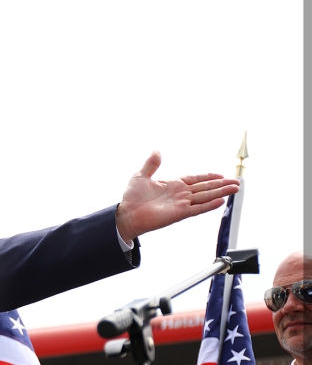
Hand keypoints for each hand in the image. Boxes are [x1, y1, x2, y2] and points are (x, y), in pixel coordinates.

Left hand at [115, 151, 239, 240]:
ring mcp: (181, 204)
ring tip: (235, 189)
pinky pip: (197, 208)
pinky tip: (221, 201)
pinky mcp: (179, 213)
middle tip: (237, 182)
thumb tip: (157, 150)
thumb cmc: (132, 197)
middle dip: (221, 184)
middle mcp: (180, 194)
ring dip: (221, 192)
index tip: (221, 174)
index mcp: (173, 184)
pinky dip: (209, 205)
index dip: (208, 176)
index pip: (195, 179)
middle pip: (205, 188)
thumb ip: (151, 164)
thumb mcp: (141, 176)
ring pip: (205, 196)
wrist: (127, 214)